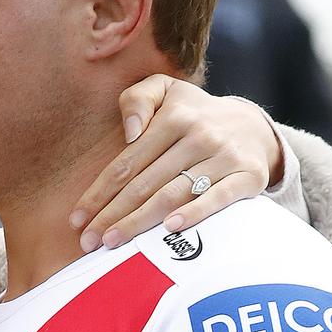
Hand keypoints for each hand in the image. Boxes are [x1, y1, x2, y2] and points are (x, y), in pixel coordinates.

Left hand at [70, 74, 283, 250]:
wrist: (254, 126)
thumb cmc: (194, 113)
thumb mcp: (165, 90)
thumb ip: (137, 99)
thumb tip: (130, 132)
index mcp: (174, 116)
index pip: (127, 162)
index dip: (99, 192)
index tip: (77, 219)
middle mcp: (199, 136)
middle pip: (145, 183)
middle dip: (112, 215)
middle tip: (89, 240)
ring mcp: (224, 157)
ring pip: (173, 194)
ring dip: (140, 221)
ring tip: (114, 242)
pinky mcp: (248, 176)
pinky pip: (217, 198)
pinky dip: (194, 213)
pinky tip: (169, 228)